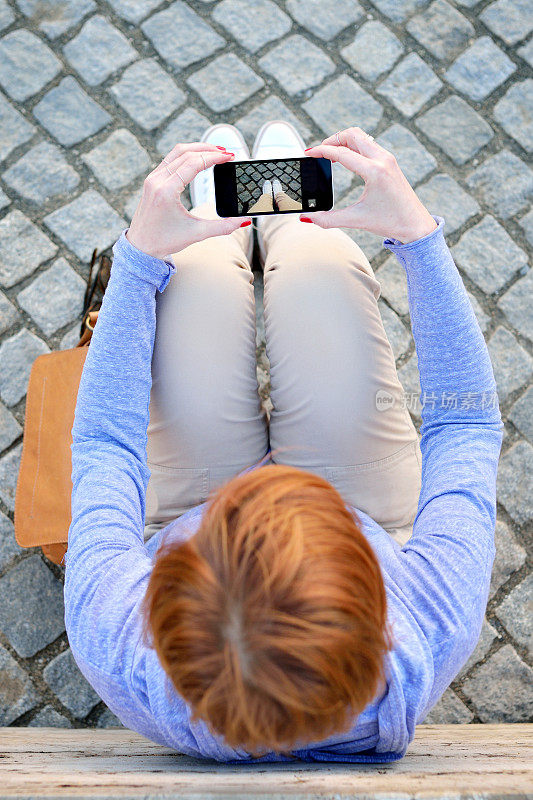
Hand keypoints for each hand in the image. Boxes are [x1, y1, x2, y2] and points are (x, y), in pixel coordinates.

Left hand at [126, 143, 250, 258]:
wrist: (141, 247)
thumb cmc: (164, 241)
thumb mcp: (197, 234)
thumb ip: (223, 227)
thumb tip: (243, 221)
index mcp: (166, 191)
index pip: (193, 163)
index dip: (214, 157)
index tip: (229, 156)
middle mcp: (157, 181)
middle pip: (186, 152)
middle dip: (208, 149)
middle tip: (226, 152)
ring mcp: (152, 178)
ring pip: (176, 152)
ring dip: (197, 148)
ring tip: (215, 151)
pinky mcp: (152, 180)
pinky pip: (170, 159)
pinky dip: (186, 155)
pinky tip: (198, 157)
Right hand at [302, 127, 437, 243]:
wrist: (416, 224)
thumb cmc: (391, 221)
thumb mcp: (356, 220)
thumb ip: (328, 219)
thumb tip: (308, 218)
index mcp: (374, 171)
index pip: (342, 153)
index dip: (321, 151)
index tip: (308, 153)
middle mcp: (382, 160)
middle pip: (352, 134)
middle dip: (332, 140)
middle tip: (319, 151)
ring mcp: (388, 158)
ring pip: (361, 137)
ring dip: (343, 141)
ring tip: (330, 154)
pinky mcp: (390, 162)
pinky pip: (368, 144)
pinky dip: (354, 146)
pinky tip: (346, 158)